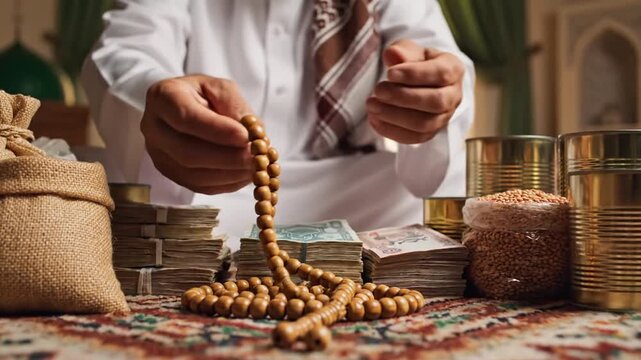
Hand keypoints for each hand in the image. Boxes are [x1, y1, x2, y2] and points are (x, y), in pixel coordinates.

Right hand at [141, 75, 253, 193]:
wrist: (186, 107)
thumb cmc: (204, 95)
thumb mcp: (222, 89)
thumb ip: (236, 108)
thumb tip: (251, 136)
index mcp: (163, 97)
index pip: (186, 118)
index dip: (217, 131)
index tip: (246, 137)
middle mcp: (153, 127)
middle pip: (187, 152)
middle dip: (227, 158)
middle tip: (256, 158)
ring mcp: (158, 154)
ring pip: (193, 174)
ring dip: (229, 174)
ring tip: (255, 167)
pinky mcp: (170, 173)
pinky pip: (199, 186)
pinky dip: (226, 183)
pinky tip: (244, 175)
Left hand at [366, 39, 464, 143]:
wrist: (419, 82)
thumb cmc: (415, 62)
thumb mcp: (409, 50)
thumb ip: (402, 50)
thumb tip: (393, 54)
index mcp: (454, 69)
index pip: (440, 74)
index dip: (414, 75)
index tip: (389, 73)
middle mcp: (454, 96)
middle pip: (435, 102)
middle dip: (403, 97)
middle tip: (378, 90)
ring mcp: (444, 117)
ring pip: (424, 124)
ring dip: (394, 116)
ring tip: (372, 105)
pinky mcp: (431, 133)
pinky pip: (414, 138)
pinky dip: (392, 131)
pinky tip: (374, 119)